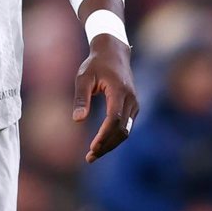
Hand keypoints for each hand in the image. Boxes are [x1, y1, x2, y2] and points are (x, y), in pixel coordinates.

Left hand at [73, 33, 137, 162]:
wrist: (114, 53)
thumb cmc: (95, 64)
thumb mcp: (83, 77)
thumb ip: (81, 98)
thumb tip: (78, 120)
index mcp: (119, 91)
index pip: (114, 119)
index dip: (104, 136)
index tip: (92, 148)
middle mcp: (130, 99)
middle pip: (122, 130)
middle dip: (106, 146)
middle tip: (90, 157)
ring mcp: (134, 104)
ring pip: (125, 131)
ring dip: (111, 144)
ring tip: (93, 155)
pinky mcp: (133, 107)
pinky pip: (126, 126)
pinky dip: (115, 137)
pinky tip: (101, 143)